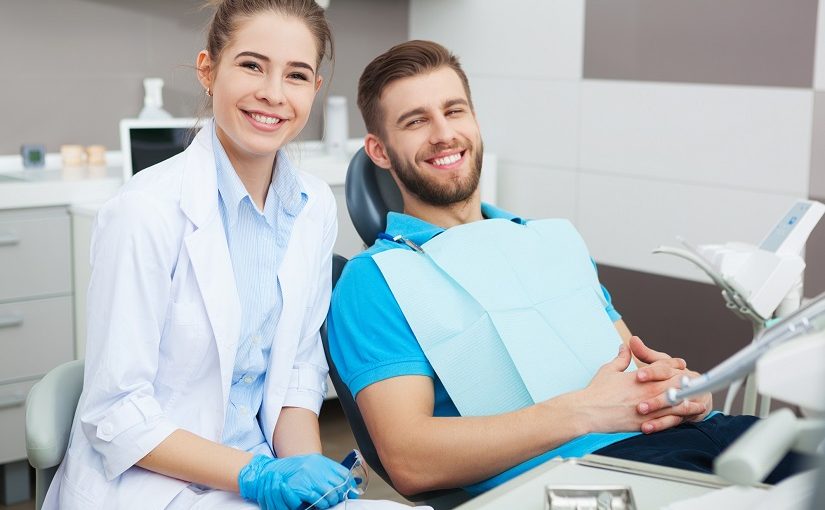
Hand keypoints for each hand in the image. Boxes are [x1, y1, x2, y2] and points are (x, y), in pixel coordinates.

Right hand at [238, 454, 354, 509]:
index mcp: (319, 461)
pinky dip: (316, 505)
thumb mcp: (308, 466)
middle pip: (338, 485)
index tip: (350, 491)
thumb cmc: (288, 471)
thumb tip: (343, 482)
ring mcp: (309, 477)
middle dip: (338, 496)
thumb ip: (324, 472)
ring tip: (324, 503)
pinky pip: (316, 501)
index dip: (348, 485)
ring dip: (328, 502)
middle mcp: (316, 467)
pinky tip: (314, 504)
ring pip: (329, 495)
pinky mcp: (301, 487)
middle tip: (335, 500)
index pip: (342, 473)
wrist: (267, 472)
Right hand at [577, 343, 705, 433]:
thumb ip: (621, 358)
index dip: (674, 364)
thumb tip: (624, 347)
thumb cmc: (597, 392)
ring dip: (688, 400)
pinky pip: (667, 421)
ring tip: (699, 400)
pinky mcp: (644, 423)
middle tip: (697, 380)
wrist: (588, 411)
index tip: (680, 364)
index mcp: (640, 377)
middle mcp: (647, 391)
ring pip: (675, 403)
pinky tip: (686, 418)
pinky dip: (679, 418)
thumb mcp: (609, 369)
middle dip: (686, 381)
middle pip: (674, 383)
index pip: (663, 366)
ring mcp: (648, 408)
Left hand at [628, 336, 711, 432]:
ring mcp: (686, 400)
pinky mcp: (685, 415)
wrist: (697, 394)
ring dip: (657, 410)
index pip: (664, 368)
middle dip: (655, 397)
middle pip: (670, 389)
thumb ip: (646, 354)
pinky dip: (660, 424)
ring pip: (672, 405)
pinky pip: (673, 420)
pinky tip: (646, 427)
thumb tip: (632, 339)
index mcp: (675, 369)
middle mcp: (682, 384)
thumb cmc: (672, 377)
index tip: (638, 375)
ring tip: (641, 413)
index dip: (652, 372)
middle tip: (638, 403)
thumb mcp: (660, 364)